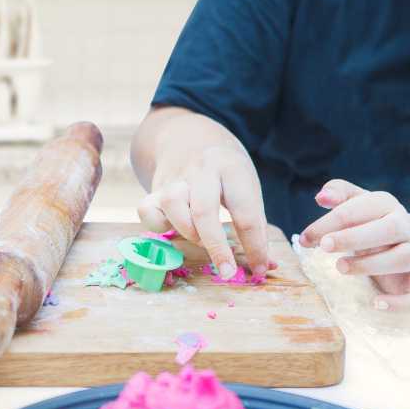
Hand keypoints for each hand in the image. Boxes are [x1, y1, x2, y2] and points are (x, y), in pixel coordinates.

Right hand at [137, 144, 271, 278]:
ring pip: (173, 206)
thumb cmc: (226, 172)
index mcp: (231, 168)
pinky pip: (147, 210)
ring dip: (189, 232)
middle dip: (217, 247)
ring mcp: (174, 178)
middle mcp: (201, 170)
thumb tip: (262, 265)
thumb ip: (253, 222)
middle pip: (204, 211)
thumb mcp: (246, 185)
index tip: (259, 268)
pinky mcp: (154, 189)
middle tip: (227, 272)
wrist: (189, 137)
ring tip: (201, 239)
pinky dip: (158, 225)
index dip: (254, 246)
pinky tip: (173, 228)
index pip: (245, 212)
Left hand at [299, 179, 409, 311]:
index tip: (305, 238)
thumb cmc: (369, 220)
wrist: (409, 240)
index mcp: (385, 204)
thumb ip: (338, 192)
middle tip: (324, 246)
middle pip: (387, 230)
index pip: (357, 209)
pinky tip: (376, 303)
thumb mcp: (355, 201)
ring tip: (340, 267)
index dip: (328, 223)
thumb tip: (320, 197)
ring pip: (403, 259)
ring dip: (370, 265)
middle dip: (352, 238)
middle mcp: (404, 227)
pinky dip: (401, 303)